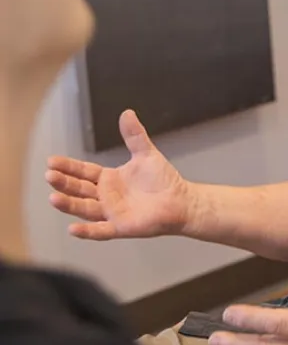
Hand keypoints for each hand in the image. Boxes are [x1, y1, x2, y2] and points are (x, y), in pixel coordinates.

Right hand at [46, 109, 191, 239]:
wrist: (181, 200)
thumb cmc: (163, 180)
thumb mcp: (146, 154)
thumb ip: (134, 135)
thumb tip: (127, 112)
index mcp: (108, 179)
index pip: (83, 172)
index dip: (68, 167)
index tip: (52, 161)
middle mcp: (105, 197)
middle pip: (79, 190)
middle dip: (64, 183)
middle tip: (50, 175)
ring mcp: (111, 213)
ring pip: (84, 209)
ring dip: (69, 205)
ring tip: (53, 198)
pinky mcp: (121, 227)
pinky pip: (100, 231)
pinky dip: (87, 231)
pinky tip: (73, 228)